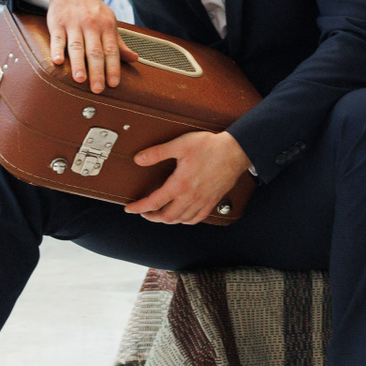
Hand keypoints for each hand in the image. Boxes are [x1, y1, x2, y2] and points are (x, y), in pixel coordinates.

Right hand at [46, 0, 119, 93]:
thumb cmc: (92, 10)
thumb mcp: (109, 22)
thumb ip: (119, 43)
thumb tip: (134, 59)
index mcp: (106, 26)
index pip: (111, 50)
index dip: (113, 68)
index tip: (113, 84)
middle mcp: (91, 25)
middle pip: (95, 51)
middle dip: (97, 71)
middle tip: (98, 89)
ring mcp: (73, 24)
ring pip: (77, 46)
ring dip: (78, 64)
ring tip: (80, 79)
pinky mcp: (57, 23)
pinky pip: (57, 38)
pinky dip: (56, 50)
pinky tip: (57, 62)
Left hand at [124, 131, 250, 223]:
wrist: (235, 151)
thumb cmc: (210, 147)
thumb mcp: (180, 145)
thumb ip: (157, 153)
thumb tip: (139, 159)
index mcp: (180, 185)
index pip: (153, 202)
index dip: (138, 207)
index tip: (129, 209)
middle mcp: (190, 197)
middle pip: (166, 217)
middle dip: (151, 217)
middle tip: (144, 212)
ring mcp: (202, 201)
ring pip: (181, 220)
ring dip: (167, 219)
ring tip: (160, 214)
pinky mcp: (212, 201)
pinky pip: (196, 219)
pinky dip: (185, 220)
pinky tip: (182, 216)